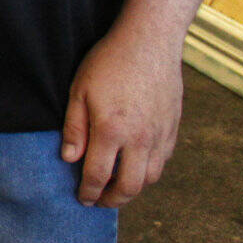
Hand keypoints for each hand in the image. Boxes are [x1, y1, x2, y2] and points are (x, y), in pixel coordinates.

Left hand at [60, 25, 183, 207]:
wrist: (149, 42)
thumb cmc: (108, 63)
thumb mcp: (79, 91)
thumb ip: (75, 128)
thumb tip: (69, 159)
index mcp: (112, 130)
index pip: (98, 175)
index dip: (88, 191)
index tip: (82, 198)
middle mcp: (140, 139)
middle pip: (129, 186)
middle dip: (112, 199)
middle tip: (99, 200)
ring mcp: (160, 135)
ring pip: (150, 178)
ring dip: (133, 189)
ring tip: (117, 188)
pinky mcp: (173, 128)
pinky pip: (163, 161)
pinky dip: (149, 172)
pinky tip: (137, 167)